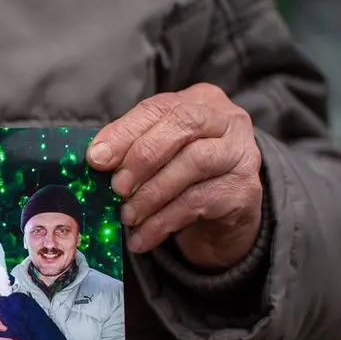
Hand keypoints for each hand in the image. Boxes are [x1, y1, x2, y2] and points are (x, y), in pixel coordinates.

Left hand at [87, 83, 263, 269]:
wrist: (225, 215)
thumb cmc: (182, 176)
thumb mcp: (158, 155)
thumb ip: (131, 150)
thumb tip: (95, 158)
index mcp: (199, 101)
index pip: (159, 108)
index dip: (125, 132)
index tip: (96, 158)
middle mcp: (227, 120)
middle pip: (183, 125)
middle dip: (142, 158)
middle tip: (117, 188)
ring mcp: (241, 153)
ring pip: (194, 163)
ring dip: (152, 194)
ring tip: (127, 216)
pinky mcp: (245, 189)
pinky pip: (199, 202)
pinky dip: (163, 222)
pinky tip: (142, 238)